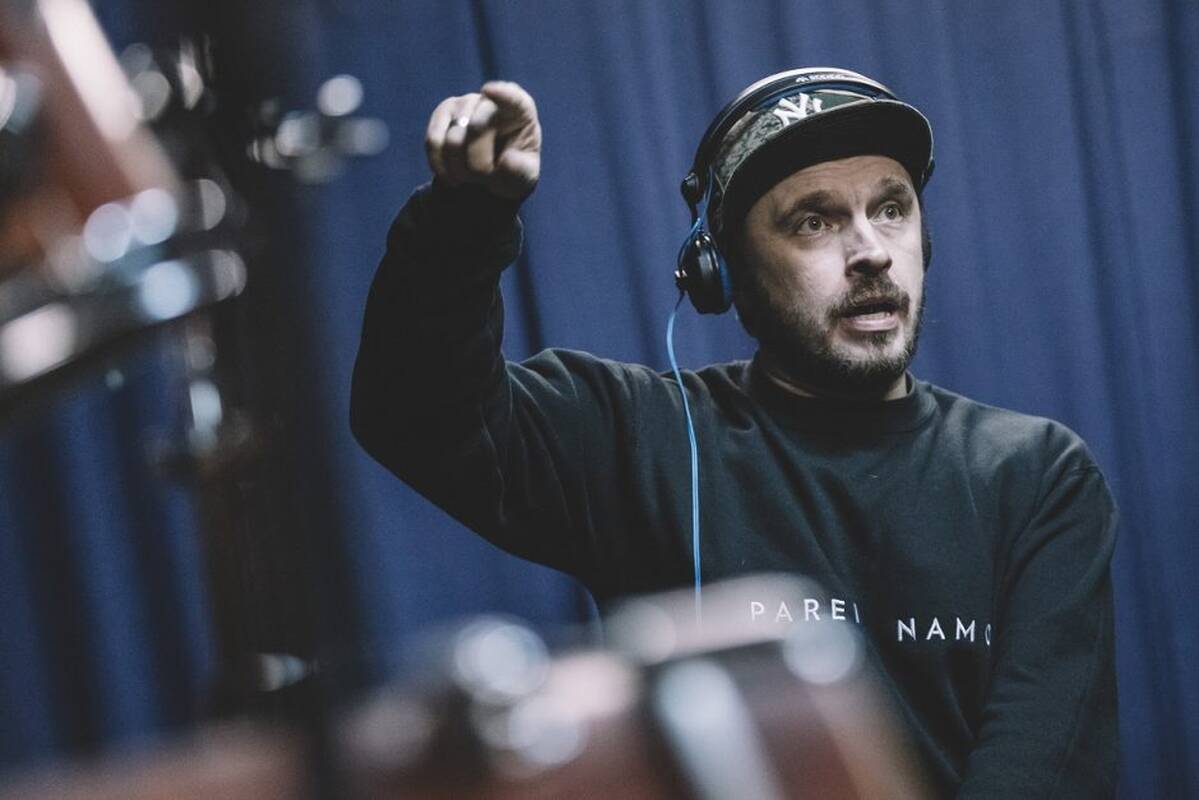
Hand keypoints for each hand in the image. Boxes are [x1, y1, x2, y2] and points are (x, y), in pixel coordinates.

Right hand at [425, 81, 540, 200]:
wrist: (489, 176)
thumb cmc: (512, 171)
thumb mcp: (524, 177)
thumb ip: (521, 170)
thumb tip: (508, 160)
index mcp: (520, 111)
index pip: (514, 98)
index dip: (502, 94)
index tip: (488, 90)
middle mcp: (491, 100)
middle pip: (477, 129)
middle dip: (479, 165)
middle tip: (485, 179)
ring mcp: (464, 104)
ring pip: (453, 140)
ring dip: (460, 169)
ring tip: (470, 178)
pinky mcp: (441, 115)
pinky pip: (433, 142)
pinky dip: (440, 165)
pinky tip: (450, 177)